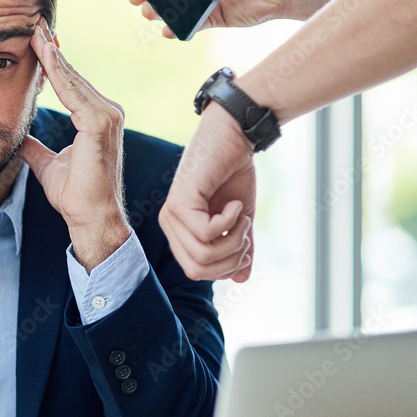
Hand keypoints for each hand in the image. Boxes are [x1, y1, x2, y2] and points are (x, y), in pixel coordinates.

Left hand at [19, 22, 130, 270]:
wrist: (91, 217)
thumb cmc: (75, 195)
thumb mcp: (48, 164)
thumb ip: (36, 148)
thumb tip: (17, 140)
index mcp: (96, 118)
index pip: (70, 84)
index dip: (52, 63)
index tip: (34, 41)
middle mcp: (107, 111)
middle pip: (73, 75)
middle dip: (51, 49)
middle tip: (33, 23)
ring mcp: (107, 116)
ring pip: (73, 79)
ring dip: (53, 54)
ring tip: (34, 30)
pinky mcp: (101, 123)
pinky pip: (74, 92)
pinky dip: (59, 73)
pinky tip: (45, 54)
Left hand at [159, 103, 254, 280]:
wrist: (234, 137)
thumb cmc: (234, 174)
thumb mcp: (240, 219)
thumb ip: (239, 247)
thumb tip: (241, 279)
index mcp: (179, 231)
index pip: (197, 272)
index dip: (226, 267)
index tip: (246, 246)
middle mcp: (170, 225)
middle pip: (198, 270)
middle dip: (231, 259)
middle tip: (246, 234)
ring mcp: (172, 214)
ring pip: (203, 255)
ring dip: (233, 240)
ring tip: (241, 216)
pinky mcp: (180, 202)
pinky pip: (205, 233)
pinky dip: (228, 223)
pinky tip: (233, 205)